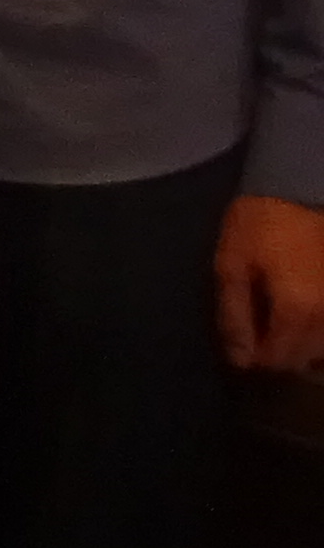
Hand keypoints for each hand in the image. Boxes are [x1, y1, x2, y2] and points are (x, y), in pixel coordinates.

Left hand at [220, 191, 323, 374]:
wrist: (303, 186)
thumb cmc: (259, 224)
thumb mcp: (232, 267)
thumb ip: (234, 316)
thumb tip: (239, 360)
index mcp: (299, 311)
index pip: (278, 361)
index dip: (255, 361)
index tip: (240, 350)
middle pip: (306, 360)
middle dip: (279, 358)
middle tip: (257, 342)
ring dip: (303, 350)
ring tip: (278, 331)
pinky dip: (319, 334)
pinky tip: (302, 320)